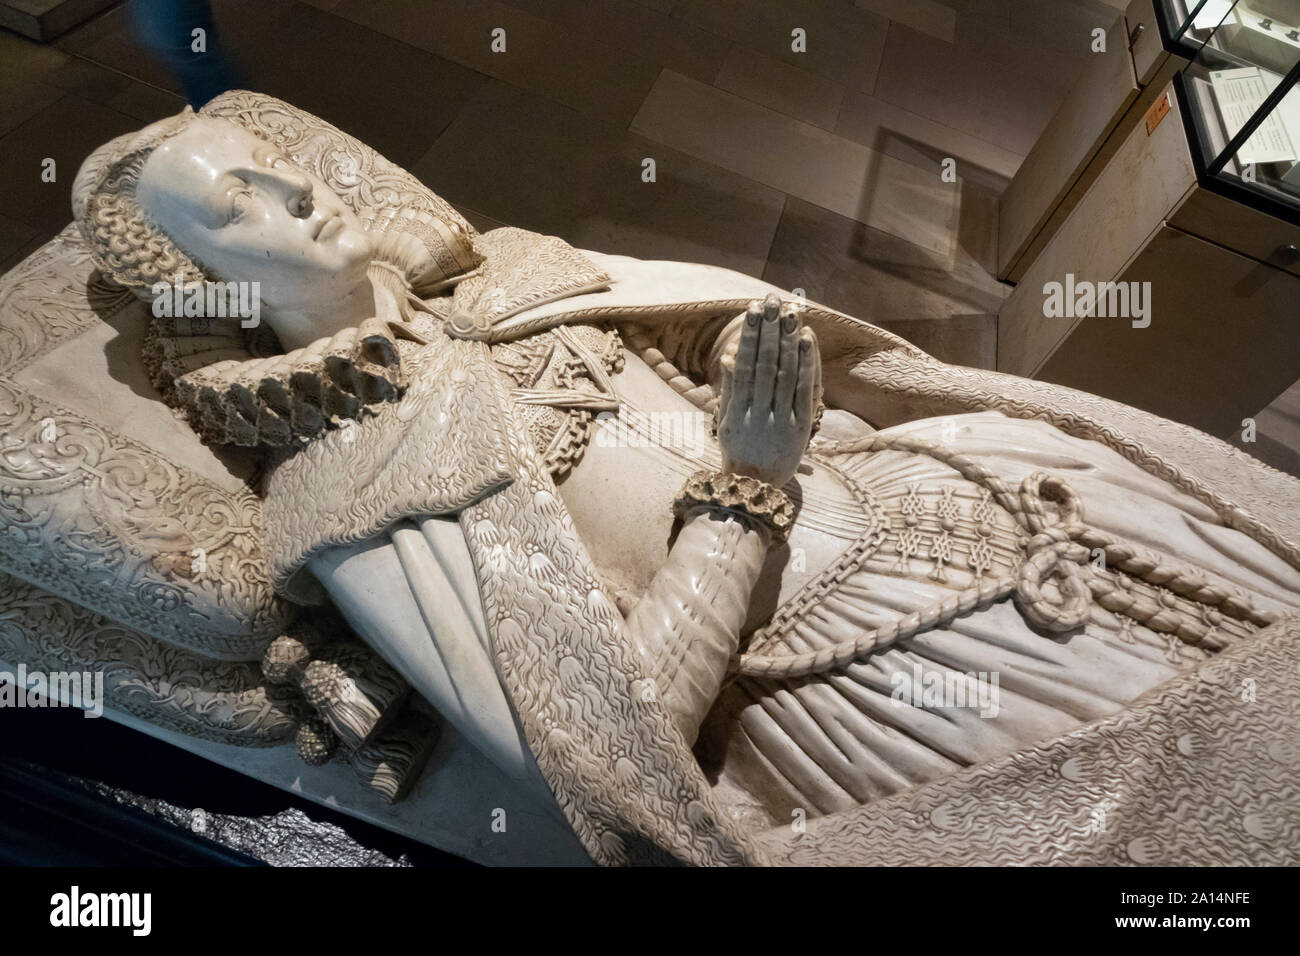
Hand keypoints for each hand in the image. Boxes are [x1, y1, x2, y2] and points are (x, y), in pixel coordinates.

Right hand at [715, 294, 819, 487]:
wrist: (756, 490)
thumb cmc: (739, 452)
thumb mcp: (725, 423)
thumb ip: (729, 390)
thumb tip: (729, 357)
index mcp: (735, 411)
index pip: (743, 365)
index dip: (748, 336)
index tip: (751, 310)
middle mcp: (756, 414)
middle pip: (764, 364)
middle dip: (768, 330)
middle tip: (772, 302)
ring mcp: (778, 421)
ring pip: (783, 374)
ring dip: (787, 341)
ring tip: (790, 313)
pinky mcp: (800, 429)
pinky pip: (803, 392)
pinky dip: (805, 365)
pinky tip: (806, 340)